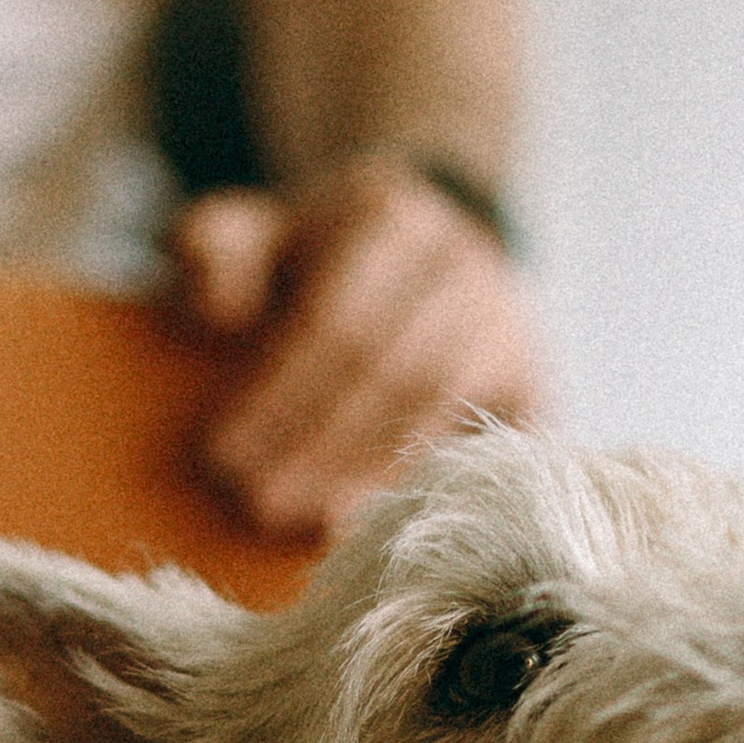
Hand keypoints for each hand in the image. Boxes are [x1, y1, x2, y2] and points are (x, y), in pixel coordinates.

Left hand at [169, 155, 540, 544]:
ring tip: (296, 519)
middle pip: (389, 369)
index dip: (277, 395)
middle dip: (316, 444)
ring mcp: (508, 324)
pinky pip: (486, 445)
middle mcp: (463, 264)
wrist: (418, 254)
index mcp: (388, 217)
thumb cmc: (310, 260)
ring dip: (362, 473)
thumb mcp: (249, 236)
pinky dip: (426, 487)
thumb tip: (216, 309)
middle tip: (254, 501)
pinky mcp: (533, 382)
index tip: (219, 455)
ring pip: (436, 409)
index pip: (333, 318)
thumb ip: (210, 253)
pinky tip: (368, 525)